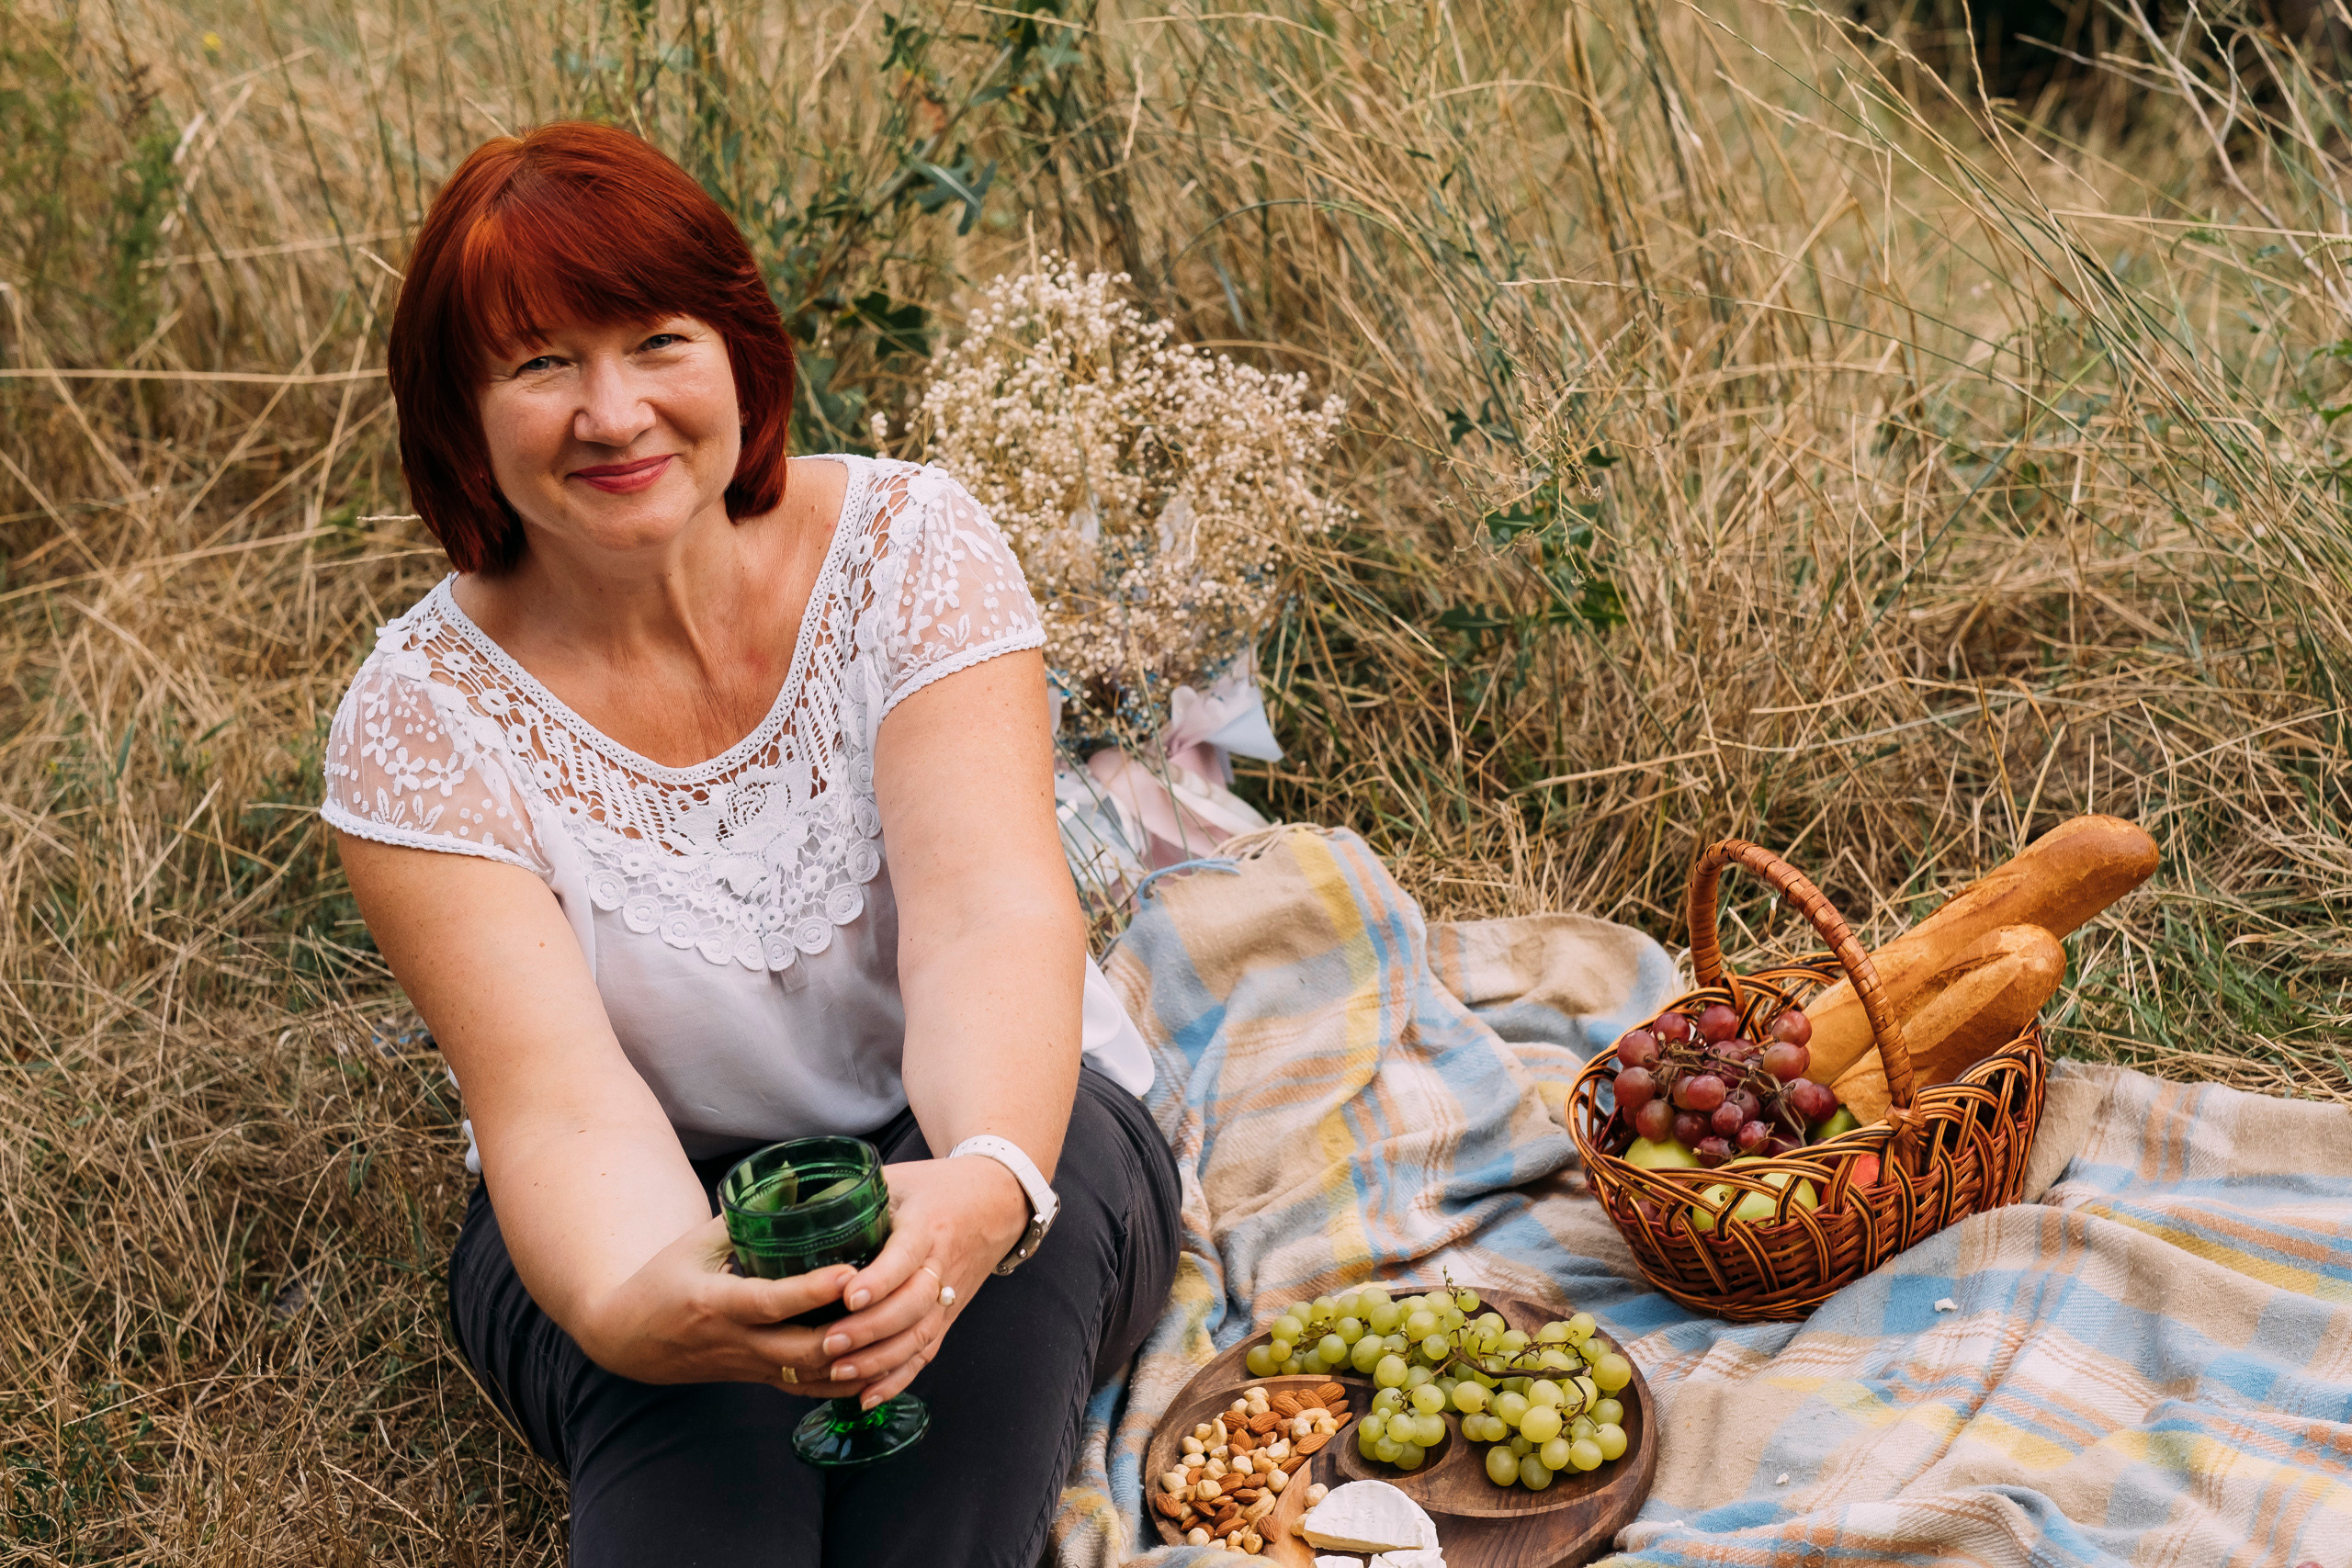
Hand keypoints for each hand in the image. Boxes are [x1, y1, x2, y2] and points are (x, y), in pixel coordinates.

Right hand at [578, 1213, 877, 1397]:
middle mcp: (734, 1342)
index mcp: (715, 1304)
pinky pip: (804, 1389)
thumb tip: (795, 1180)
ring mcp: (747, 1367)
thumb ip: (743, 1217)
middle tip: (891, 1305)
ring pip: (808, 1376)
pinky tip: (876, 1364)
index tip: (850, 1273)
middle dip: (849, 1335)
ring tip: (893, 1332)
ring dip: (853, 1362)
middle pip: (800, 1351)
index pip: (770, 1302)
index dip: (812, 1291)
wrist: (627, 1339)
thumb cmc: (662, 1280)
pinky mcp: (756, 1380)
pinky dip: (841, 1382)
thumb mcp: (695, 1243)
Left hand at [813, 1156, 1029, 1406]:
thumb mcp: (899, 1179)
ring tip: (839, 1372)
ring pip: (919, 1337)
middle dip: (870, 1329)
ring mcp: (949, 1297)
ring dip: (879, 1360)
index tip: (847, 1296)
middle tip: (829, 1342)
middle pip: (912, 1306)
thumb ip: (855, 1194)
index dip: (879, 1280)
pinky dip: (898, 1379)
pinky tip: (867, 1397)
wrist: (999, 1201)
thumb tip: (795, 1207)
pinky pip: (926, 1354)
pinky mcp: (949, 1318)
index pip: (906, 1258)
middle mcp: (943, 1265)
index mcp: (928, 1226)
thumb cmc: (939, 1187)